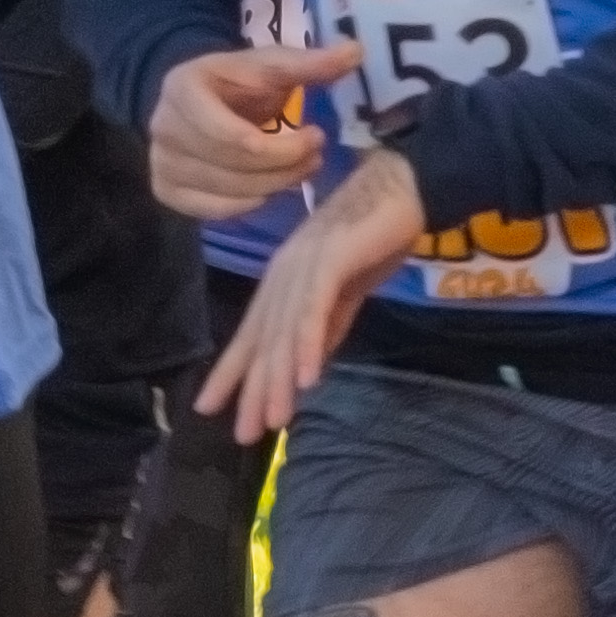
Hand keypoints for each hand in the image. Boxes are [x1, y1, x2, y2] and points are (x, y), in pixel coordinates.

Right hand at [147, 42, 334, 220]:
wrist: (193, 98)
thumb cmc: (236, 81)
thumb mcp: (269, 65)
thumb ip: (308, 63)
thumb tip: (355, 51)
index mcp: (183, 89)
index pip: (235, 137)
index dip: (284, 146)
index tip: (317, 135)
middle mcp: (163, 129)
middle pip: (234, 167)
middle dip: (285, 166)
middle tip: (316, 157)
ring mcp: (161, 163)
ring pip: (228, 193)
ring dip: (274, 186)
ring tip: (300, 170)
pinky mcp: (166, 190)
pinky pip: (214, 212)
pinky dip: (249, 204)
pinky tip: (269, 186)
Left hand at [198, 149, 423, 443]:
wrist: (404, 183)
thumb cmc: (376, 232)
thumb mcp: (347, 288)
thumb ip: (328, 322)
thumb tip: (309, 365)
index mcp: (285, 281)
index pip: (253, 333)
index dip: (231, 372)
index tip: (211, 408)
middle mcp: (285, 275)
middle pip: (264, 340)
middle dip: (253, 389)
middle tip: (246, 433)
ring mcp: (304, 266)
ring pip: (284, 332)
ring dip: (279, 380)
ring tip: (275, 420)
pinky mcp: (330, 259)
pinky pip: (315, 309)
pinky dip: (308, 344)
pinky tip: (307, 378)